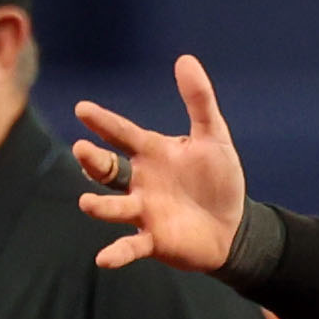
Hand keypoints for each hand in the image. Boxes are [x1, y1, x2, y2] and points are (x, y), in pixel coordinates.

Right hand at [74, 55, 247, 272]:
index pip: (122, 133)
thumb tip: (185, 59)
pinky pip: (130, 246)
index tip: (83, 110)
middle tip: (82, 151)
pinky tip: (103, 259)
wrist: (235, 226)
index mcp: (152, 152)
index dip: (103, 122)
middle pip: (108, 169)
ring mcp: (144, 211)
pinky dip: (117, 253)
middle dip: (93, 161)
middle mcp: (141, 180)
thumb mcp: (214, 137)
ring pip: (114, 206)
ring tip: (86, 203)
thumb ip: (199, 101)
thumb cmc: (219, 180)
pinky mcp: (153, 240)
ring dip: (100, 206)